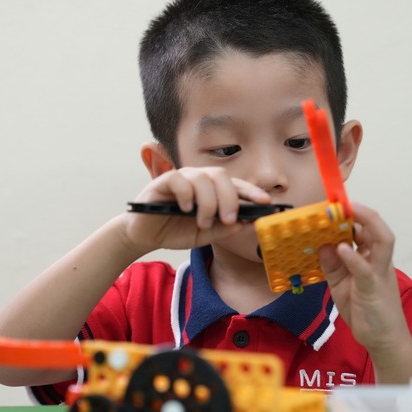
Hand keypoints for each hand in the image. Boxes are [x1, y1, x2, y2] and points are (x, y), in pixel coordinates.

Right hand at [122, 167, 270, 251]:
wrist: (145, 236)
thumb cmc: (174, 231)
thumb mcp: (205, 235)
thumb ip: (224, 229)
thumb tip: (247, 223)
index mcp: (212, 190)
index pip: (235, 185)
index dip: (252, 191)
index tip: (266, 202)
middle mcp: (198, 180)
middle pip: (221, 175)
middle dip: (230, 198)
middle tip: (230, 219)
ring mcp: (181, 178)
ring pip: (202, 177)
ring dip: (208, 202)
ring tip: (203, 221)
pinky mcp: (162, 181)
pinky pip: (179, 179)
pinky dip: (186, 194)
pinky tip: (186, 209)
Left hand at [319, 202, 411, 355]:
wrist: (383, 339)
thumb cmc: (365, 310)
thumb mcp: (340, 284)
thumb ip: (332, 265)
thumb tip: (322, 245)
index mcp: (372, 258)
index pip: (367, 230)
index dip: (354, 216)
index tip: (335, 206)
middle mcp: (379, 261)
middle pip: (378, 229)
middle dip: (362, 213)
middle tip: (342, 202)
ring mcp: (379, 273)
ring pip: (382, 241)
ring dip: (366, 223)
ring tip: (349, 212)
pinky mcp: (374, 288)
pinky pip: (365, 269)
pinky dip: (353, 257)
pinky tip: (341, 248)